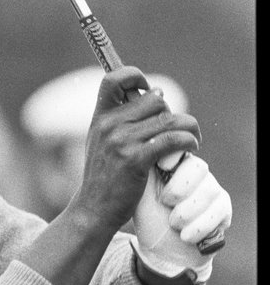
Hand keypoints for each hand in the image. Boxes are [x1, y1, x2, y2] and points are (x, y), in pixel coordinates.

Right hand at [69, 66, 200, 232]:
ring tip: (192, 138)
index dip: (134, 75)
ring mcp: (121, 141)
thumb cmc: (103, 177)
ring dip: (189, 127)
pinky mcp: (136, 159)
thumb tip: (156, 94)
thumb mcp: (101, 142)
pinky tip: (190, 147)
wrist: (93, 209)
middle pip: (154, 99)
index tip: (147, 88)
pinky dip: (189, 141)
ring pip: (170, 118)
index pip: (114, 79)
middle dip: (171, 112)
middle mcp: (109, 125)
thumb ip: (120, 120)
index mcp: (99, 117)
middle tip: (177, 128)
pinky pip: (173, 138)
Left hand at [132, 153, 231, 280]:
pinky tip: (185, 235)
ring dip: (187, 211)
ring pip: (209, 190)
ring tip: (172, 223)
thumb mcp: (136, 189)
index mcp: (174, 164)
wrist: (157, 247)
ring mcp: (211, 189)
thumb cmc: (145, 214)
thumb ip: (139, 165)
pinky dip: (200, 226)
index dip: (174, 155)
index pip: (180, 147)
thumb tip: (135, 143)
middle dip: (180, 187)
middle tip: (165, 202)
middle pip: (198, 167)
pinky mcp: (223, 209)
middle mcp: (195, 173)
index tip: (162, 165)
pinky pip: (219, 211)